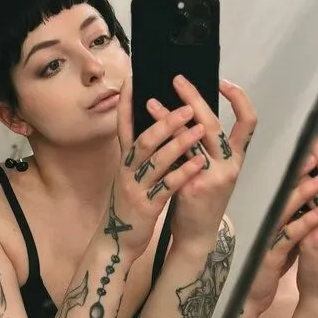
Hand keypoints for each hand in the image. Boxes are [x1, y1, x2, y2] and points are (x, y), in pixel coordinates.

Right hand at [106, 76, 207, 259]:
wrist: (117, 239)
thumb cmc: (130, 203)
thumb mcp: (130, 173)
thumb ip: (140, 152)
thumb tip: (154, 126)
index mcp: (125, 160)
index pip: (124, 125)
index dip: (126, 101)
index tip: (133, 78)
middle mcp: (128, 170)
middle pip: (144, 139)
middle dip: (166, 121)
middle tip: (187, 106)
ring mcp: (137, 187)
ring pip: (157, 160)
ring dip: (179, 143)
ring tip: (199, 128)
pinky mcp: (147, 205)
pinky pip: (167, 186)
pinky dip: (183, 173)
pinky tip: (199, 163)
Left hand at [145, 76, 255, 246]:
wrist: (198, 235)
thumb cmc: (204, 200)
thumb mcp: (217, 172)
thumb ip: (211, 147)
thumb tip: (193, 113)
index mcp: (237, 159)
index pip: (249, 121)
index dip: (239, 99)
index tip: (222, 81)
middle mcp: (229, 166)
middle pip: (214, 124)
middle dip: (195, 98)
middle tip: (177, 80)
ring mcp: (212, 177)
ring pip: (191, 139)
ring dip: (169, 117)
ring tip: (151, 102)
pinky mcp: (192, 187)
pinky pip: (175, 158)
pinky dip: (161, 142)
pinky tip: (145, 132)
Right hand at [243, 157, 317, 317]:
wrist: (250, 296)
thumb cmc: (271, 263)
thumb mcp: (285, 235)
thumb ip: (297, 215)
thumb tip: (316, 194)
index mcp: (274, 216)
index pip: (286, 186)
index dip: (299, 168)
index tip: (314, 148)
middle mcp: (269, 222)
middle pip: (284, 190)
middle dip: (300, 170)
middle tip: (316, 151)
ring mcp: (269, 238)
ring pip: (286, 209)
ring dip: (305, 192)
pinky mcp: (271, 256)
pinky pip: (291, 237)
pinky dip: (307, 223)